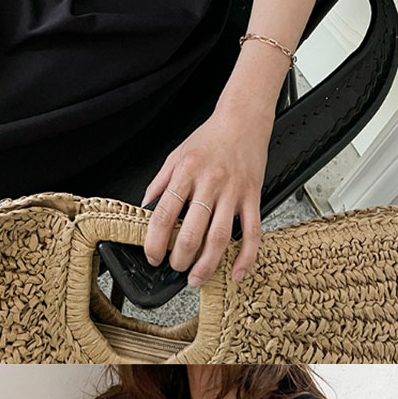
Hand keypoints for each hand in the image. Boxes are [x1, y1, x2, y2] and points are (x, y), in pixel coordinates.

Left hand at [142, 57, 277, 287]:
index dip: (155, 241)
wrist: (244, 119)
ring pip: (220, 237)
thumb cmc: (210, 137)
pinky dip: (245, 257)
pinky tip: (236, 272)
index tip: (153, 256)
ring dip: (207, 264)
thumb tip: (144, 207)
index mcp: (186, 172)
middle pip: (192, 232)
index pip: (164, 214)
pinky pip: (252, 232)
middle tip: (175, 268)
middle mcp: (210, 183)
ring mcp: (234, 192)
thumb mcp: (176, 154)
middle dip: (180, 259)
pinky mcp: (253, 197)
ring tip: (196, 278)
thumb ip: (160, 182)